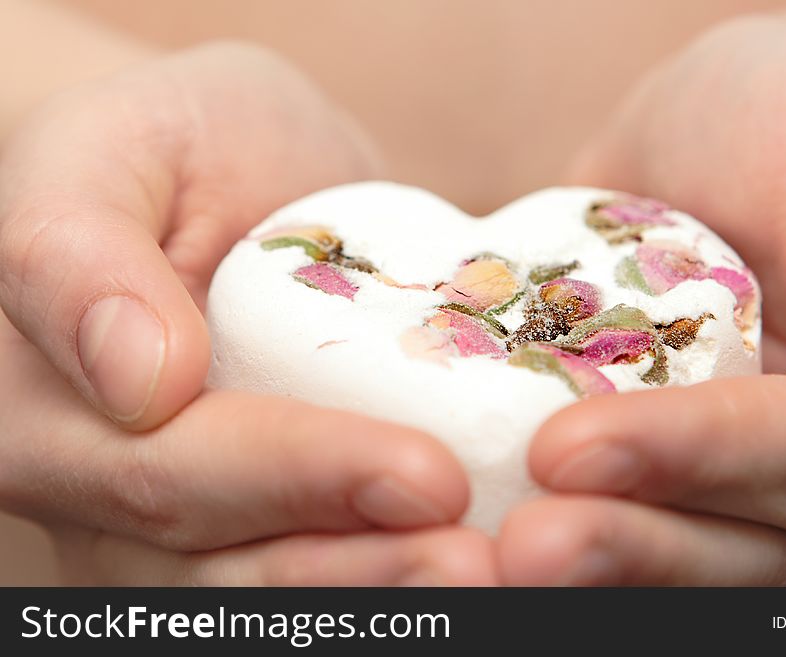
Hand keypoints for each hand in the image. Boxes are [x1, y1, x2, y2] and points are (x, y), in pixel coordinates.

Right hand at [0, 42, 494, 583]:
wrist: (222, 174)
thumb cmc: (159, 149)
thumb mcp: (105, 148)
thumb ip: (75, 254)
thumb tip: (140, 383)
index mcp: (47, 412)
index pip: (170, 474)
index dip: (299, 482)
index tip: (428, 476)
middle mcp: (104, 496)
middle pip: (226, 573)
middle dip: (362, 576)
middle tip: (482, 564)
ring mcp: (182, 524)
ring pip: (274, 599)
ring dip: (387, 601)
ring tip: (492, 579)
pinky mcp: (264, 518)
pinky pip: (323, 573)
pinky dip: (397, 583)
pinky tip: (481, 567)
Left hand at [498, 16, 785, 584]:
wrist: (707, 125)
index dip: (696, 459)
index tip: (568, 451)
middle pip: (741, 540)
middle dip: (631, 544)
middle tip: (520, 547)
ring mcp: (718, 463)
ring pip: (677, 545)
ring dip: (589, 562)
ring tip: (488, 560)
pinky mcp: (635, 446)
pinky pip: (606, 502)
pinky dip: (551, 519)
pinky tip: (473, 536)